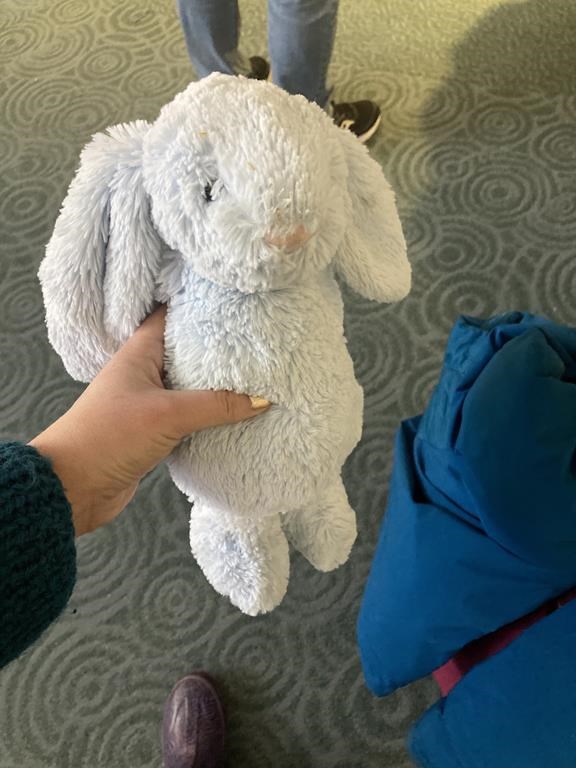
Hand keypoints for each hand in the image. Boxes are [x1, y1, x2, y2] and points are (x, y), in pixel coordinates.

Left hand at [30, 306, 269, 535]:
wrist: (72, 488)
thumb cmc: (109, 436)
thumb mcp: (167, 414)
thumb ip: (216, 404)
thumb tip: (262, 400)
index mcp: (139, 353)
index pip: (170, 316)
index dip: (198, 307)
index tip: (233, 303)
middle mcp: (144, 373)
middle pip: (185, 353)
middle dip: (217, 349)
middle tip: (256, 341)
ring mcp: (148, 404)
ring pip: (189, 388)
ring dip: (215, 386)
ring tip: (255, 376)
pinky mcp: (153, 433)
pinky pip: (189, 418)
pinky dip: (209, 417)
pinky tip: (235, 416)